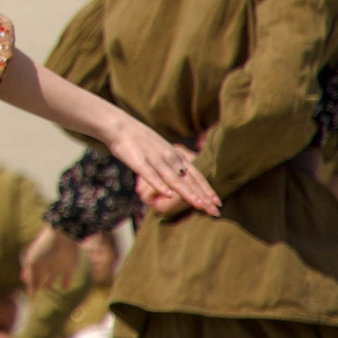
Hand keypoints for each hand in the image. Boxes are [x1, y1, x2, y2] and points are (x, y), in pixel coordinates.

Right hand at [21, 224, 80, 295]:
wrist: (63, 238)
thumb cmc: (45, 249)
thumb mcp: (34, 263)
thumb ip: (32, 278)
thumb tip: (30, 293)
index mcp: (36, 259)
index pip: (30, 269)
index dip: (27, 275)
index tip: (23, 280)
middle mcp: (46, 262)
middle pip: (40, 273)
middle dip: (37, 279)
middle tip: (34, 288)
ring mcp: (58, 264)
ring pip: (52, 275)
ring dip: (49, 281)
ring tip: (46, 287)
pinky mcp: (69, 267)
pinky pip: (67, 277)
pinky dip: (65, 282)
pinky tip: (64, 287)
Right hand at [103, 123, 220, 217]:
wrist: (119, 125)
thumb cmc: (140, 140)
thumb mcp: (161, 150)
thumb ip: (172, 164)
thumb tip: (180, 179)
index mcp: (175, 156)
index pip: (196, 175)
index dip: (207, 189)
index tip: (218, 203)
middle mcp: (169, 158)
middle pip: (189, 180)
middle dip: (203, 197)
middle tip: (215, 212)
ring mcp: (154, 160)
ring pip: (174, 179)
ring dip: (188, 193)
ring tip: (199, 205)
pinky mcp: (139, 162)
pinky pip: (150, 175)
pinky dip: (159, 185)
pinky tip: (168, 195)